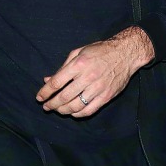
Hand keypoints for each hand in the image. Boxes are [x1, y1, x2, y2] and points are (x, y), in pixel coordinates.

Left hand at [37, 27, 154, 117]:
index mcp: (79, 64)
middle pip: (64, 97)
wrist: (125, 54)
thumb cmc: (100, 51)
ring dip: (63, 110)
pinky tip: (72, 112)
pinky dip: (78, 114)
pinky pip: (89, 110)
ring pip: (75, 106)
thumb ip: (63, 67)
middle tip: (46, 106)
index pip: (56, 82)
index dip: (45, 92)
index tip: (39, 97)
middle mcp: (88, 77)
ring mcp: (98, 88)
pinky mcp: (106, 96)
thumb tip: (47, 79)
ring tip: (58, 109)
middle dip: (52, 104)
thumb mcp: (79, 52)